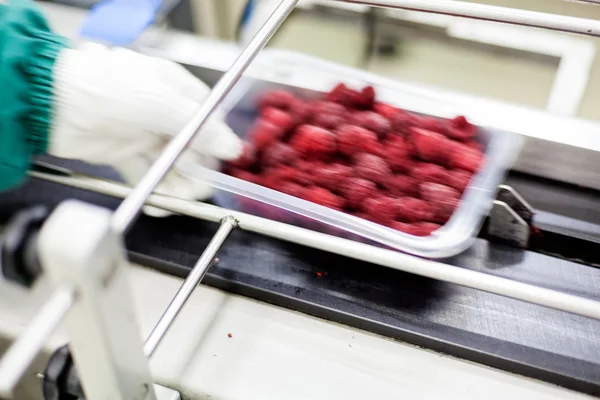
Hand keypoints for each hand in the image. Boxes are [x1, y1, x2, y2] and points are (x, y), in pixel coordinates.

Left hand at [49, 43, 241, 215]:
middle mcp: (162, 111)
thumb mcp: (161, 103)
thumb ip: (200, 128)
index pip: (209, 118)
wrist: (52, 104)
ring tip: (178, 198)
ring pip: (172, 163)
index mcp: (175, 89)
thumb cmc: (106, 88)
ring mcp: (144, 133)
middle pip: (193, 145)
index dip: (218, 142)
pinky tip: (162, 204)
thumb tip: (232, 147)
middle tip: (198, 188)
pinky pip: (148, 174)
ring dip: (179, 184)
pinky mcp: (126, 153)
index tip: (222, 164)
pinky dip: (156, 190)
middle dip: (198, 169)